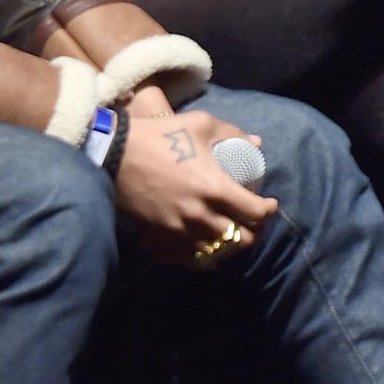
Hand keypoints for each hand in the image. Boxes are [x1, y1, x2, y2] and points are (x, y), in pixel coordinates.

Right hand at [116, 106, 277, 266]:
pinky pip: (188, 258)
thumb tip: (256, 144)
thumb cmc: (161, 136)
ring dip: (228, 244)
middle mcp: (200, 216)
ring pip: (216, 253)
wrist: (114, 153)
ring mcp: (178, 231)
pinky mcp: (159, 238)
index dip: (268, 210)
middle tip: (252, 222)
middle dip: (253, 232)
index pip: (256, 213)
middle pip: (241, 240)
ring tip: (230, 233)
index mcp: (215, 188)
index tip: (269, 204)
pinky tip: (205, 245)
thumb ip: (232, 134)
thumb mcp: (201, 124)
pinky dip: (201, 256)